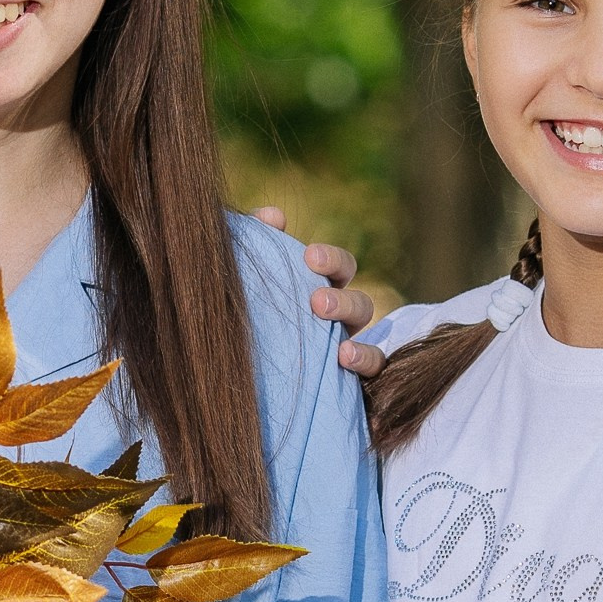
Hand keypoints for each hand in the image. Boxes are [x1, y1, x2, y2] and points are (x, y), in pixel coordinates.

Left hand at [242, 218, 383, 375]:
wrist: (232, 374)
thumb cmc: (245, 314)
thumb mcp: (248, 277)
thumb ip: (258, 242)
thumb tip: (272, 216)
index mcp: (321, 292)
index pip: (340, 268)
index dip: (331, 260)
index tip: (309, 256)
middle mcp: (339, 323)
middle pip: (360, 305)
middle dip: (342, 301)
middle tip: (317, 303)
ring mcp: (345, 354)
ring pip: (370, 345)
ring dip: (360, 344)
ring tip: (341, 349)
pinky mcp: (344, 384)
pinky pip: (370, 375)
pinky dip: (364, 366)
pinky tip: (345, 363)